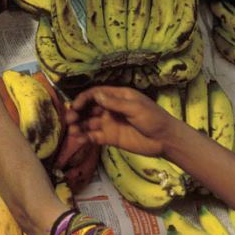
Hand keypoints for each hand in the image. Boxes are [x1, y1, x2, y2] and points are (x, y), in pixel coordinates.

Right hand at [65, 87, 179, 156]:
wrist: (165, 140)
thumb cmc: (154, 118)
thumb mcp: (135, 108)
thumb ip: (115, 103)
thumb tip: (96, 95)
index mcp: (117, 97)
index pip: (95, 94)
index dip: (83, 99)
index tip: (75, 106)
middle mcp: (110, 109)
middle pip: (88, 108)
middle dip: (77, 113)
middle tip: (69, 120)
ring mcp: (109, 123)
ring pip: (89, 123)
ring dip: (79, 126)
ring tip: (72, 131)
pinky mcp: (110, 138)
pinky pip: (94, 136)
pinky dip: (85, 137)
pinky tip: (79, 139)